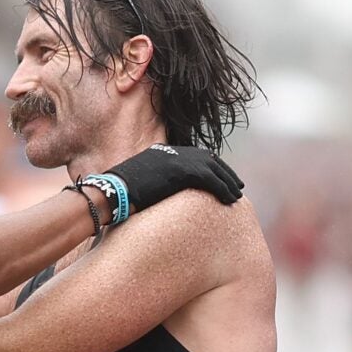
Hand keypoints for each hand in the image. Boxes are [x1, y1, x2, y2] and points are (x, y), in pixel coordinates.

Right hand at [90, 144, 244, 220]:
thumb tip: (156, 197)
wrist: (113, 191)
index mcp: (164, 152)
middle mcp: (172, 152)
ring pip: (213, 169)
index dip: (211, 167)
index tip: (221, 178)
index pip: (195, 156)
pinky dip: (223, 189)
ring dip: (227, 182)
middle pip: (208, 159)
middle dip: (224, 172)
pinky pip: (210, 179)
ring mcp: (177, 159)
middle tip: (237, 186)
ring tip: (237, 196)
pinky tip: (231, 200)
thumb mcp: (140, 184)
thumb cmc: (120, 194)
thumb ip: (154, 183)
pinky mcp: (181, 171)